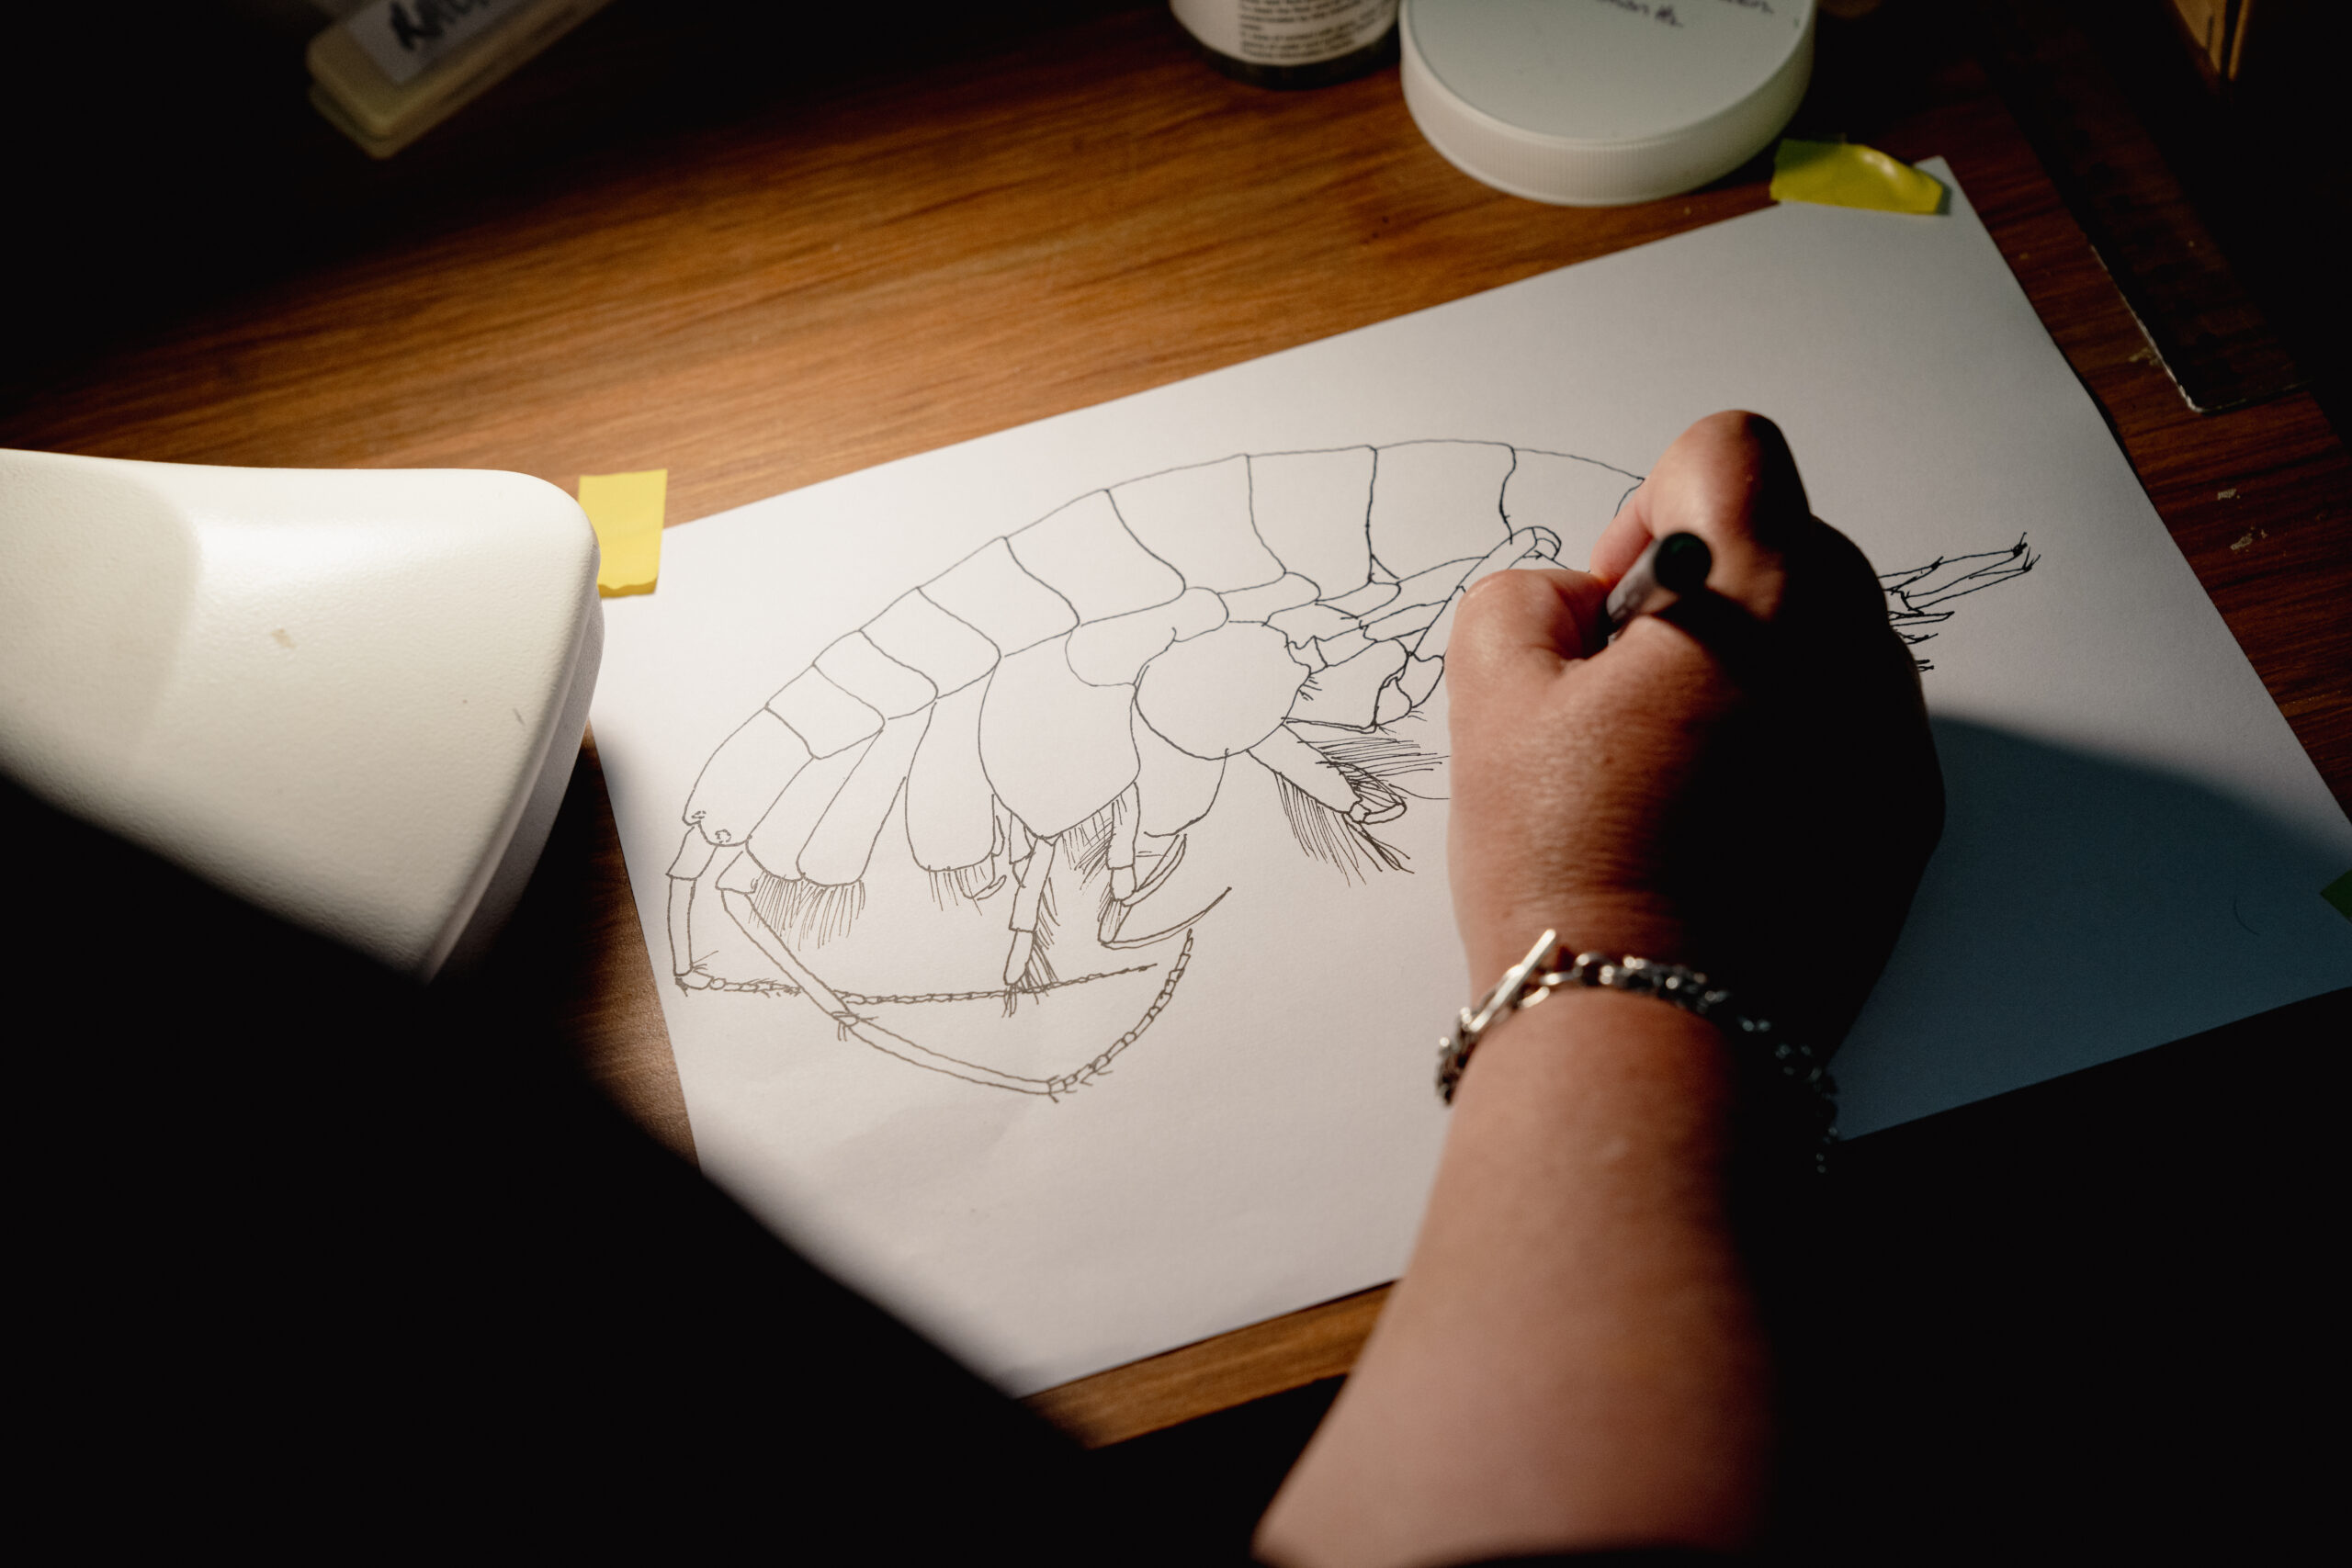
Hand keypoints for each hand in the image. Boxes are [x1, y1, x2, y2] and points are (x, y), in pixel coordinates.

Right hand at [1445, 412, 1940, 1046]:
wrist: (1653, 1031)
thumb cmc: (1570, 867)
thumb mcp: (1488, 704)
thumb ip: (1520, 600)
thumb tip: (1574, 604)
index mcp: (1758, 594)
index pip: (1728, 454)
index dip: (1648, 506)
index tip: (1611, 608)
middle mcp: (1854, 649)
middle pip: (1787, 543)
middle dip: (1702, 590)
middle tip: (1622, 695)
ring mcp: (1892, 741)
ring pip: (1825, 640)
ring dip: (1752, 665)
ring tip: (1670, 771)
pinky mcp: (1906, 821)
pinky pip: (1851, 730)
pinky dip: (1791, 745)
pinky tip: (1718, 825)